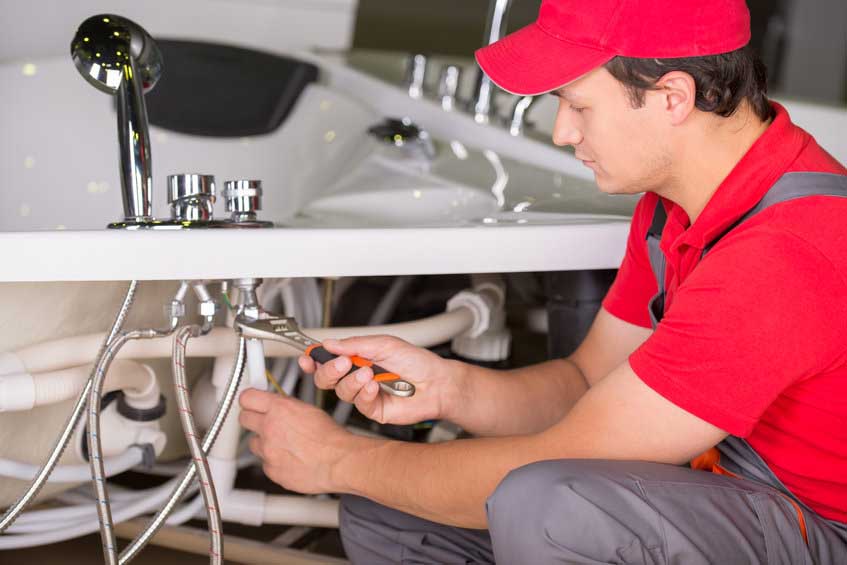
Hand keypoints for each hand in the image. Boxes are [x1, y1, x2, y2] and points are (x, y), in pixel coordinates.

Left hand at [238, 388, 371, 493]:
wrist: (339, 461)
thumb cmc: (330, 437)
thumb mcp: (308, 410)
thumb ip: (286, 407)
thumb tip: (278, 406)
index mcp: (279, 409)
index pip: (247, 398)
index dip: (249, 400)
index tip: (250, 401)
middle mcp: (269, 428)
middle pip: (244, 419)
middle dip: (253, 418)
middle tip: (263, 420)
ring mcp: (268, 451)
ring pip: (254, 443)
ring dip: (265, 442)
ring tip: (284, 444)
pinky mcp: (271, 470)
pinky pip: (266, 463)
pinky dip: (274, 461)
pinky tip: (290, 458)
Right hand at [299, 335, 463, 425]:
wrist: (437, 382)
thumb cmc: (416, 361)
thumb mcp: (384, 344)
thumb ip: (355, 345)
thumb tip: (330, 344)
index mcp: (357, 358)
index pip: (327, 360)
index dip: (314, 360)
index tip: (308, 357)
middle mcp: (357, 377)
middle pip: (326, 379)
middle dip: (329, 371)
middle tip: (342, 363)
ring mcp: (364, 395)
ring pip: (341, 392)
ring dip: (351, 381)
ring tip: (369, 373)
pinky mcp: (373, 410)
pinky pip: (359, 404)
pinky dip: (364, 394)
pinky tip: (375, 387)